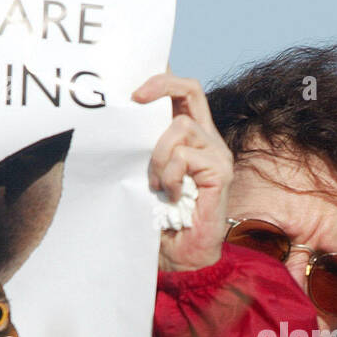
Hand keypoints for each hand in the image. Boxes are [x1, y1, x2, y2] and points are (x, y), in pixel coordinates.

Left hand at [132, 72, 232, 272]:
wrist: (183, 257)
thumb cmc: (162, 221)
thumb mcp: (145, 175)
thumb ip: (141, 149)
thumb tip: (115, 122)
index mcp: (190, 139)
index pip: (182, 93)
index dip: (161, 78)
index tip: (133, 82)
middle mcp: (207, 140)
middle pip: (191, 89)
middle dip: (161, 85)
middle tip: (134, 98)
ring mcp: (217, 154)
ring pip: (180, 126)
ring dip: (158, 154)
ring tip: (156, 183)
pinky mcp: (220, 171)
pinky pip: (185, 155)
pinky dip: (170, 174)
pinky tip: (170, 195)